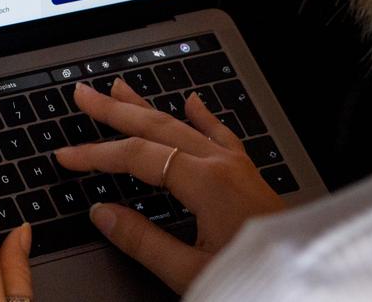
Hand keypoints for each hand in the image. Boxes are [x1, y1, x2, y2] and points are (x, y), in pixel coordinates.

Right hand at [56, 79, 286, 292]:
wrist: (304, 284)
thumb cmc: (254, 278)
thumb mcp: (188, 271)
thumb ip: (143, 240)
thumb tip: (103, 214)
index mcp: (206, 183)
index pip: (138, 158)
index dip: (98, 155)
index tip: (67, 156)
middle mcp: (223, 166)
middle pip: (158, 128)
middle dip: (116, 112)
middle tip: (84, 96)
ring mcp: (238, 168)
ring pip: (186, 125)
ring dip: (150, 107)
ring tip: (121, 89)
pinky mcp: (248, 177)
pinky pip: (221, 135)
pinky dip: (202, 116)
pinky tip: (193, 102)